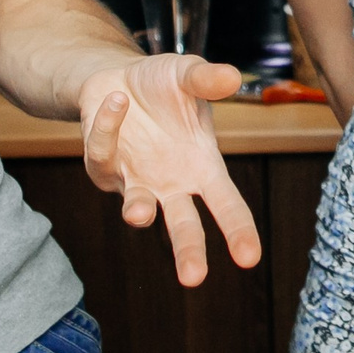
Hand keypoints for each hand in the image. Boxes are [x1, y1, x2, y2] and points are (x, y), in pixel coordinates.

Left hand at [77, 53, 259, 285]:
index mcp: (203, 167)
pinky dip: (109, 126)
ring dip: (139, 210)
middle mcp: (172, 183)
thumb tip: (232, 77)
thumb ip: (206, 79)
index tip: (249, 258)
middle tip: (193, 278)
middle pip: (184, 225)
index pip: (226, 205)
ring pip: (139, 207)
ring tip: (139, 213)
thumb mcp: (186, 74)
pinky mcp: (103, 168)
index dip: (238, 231)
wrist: (115, 78)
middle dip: (189, 251)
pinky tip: (115, 101)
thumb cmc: (161, 85)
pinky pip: (103, 153)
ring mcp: (136, 181)